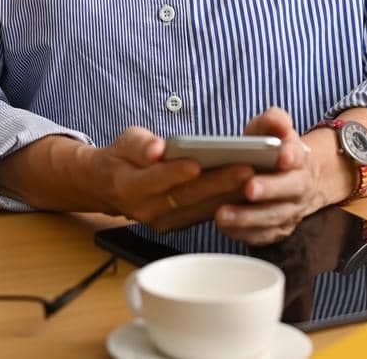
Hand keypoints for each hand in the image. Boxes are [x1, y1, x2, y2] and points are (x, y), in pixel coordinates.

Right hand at [90, 127, 254, 232]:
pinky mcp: (178, 224)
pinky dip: (227, 201)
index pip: (156, 179)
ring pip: (201, 208)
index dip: (176, 172)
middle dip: (219, 183)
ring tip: (257, 178)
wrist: (109, 188)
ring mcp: (163, 221)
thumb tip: (156, 149)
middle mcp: (147, 209)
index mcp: (129, 185)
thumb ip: (139, 145)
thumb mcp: (123, 142)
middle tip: (247, 169)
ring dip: (230, 195)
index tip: (198, 162)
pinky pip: (205, 213)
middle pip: (186, 196)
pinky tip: (249, 189)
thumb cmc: (121, 157)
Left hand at [215, 107, 333, 245]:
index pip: (298, 155)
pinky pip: (264, 236)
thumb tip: (279, 124)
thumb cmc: (274, 151)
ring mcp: (291, 212)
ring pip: (274, 218)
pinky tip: (226, 228)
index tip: (282, 155)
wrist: (294, 178)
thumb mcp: (273, 129)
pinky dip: (245, 234)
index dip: (291, 155)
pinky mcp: (278, 231)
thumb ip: (274, 120)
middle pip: (289, 189)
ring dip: (249, 218)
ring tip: (222, 214)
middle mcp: (300, 187)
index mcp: (299, 159)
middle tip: (249, 188)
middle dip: (269, 189)